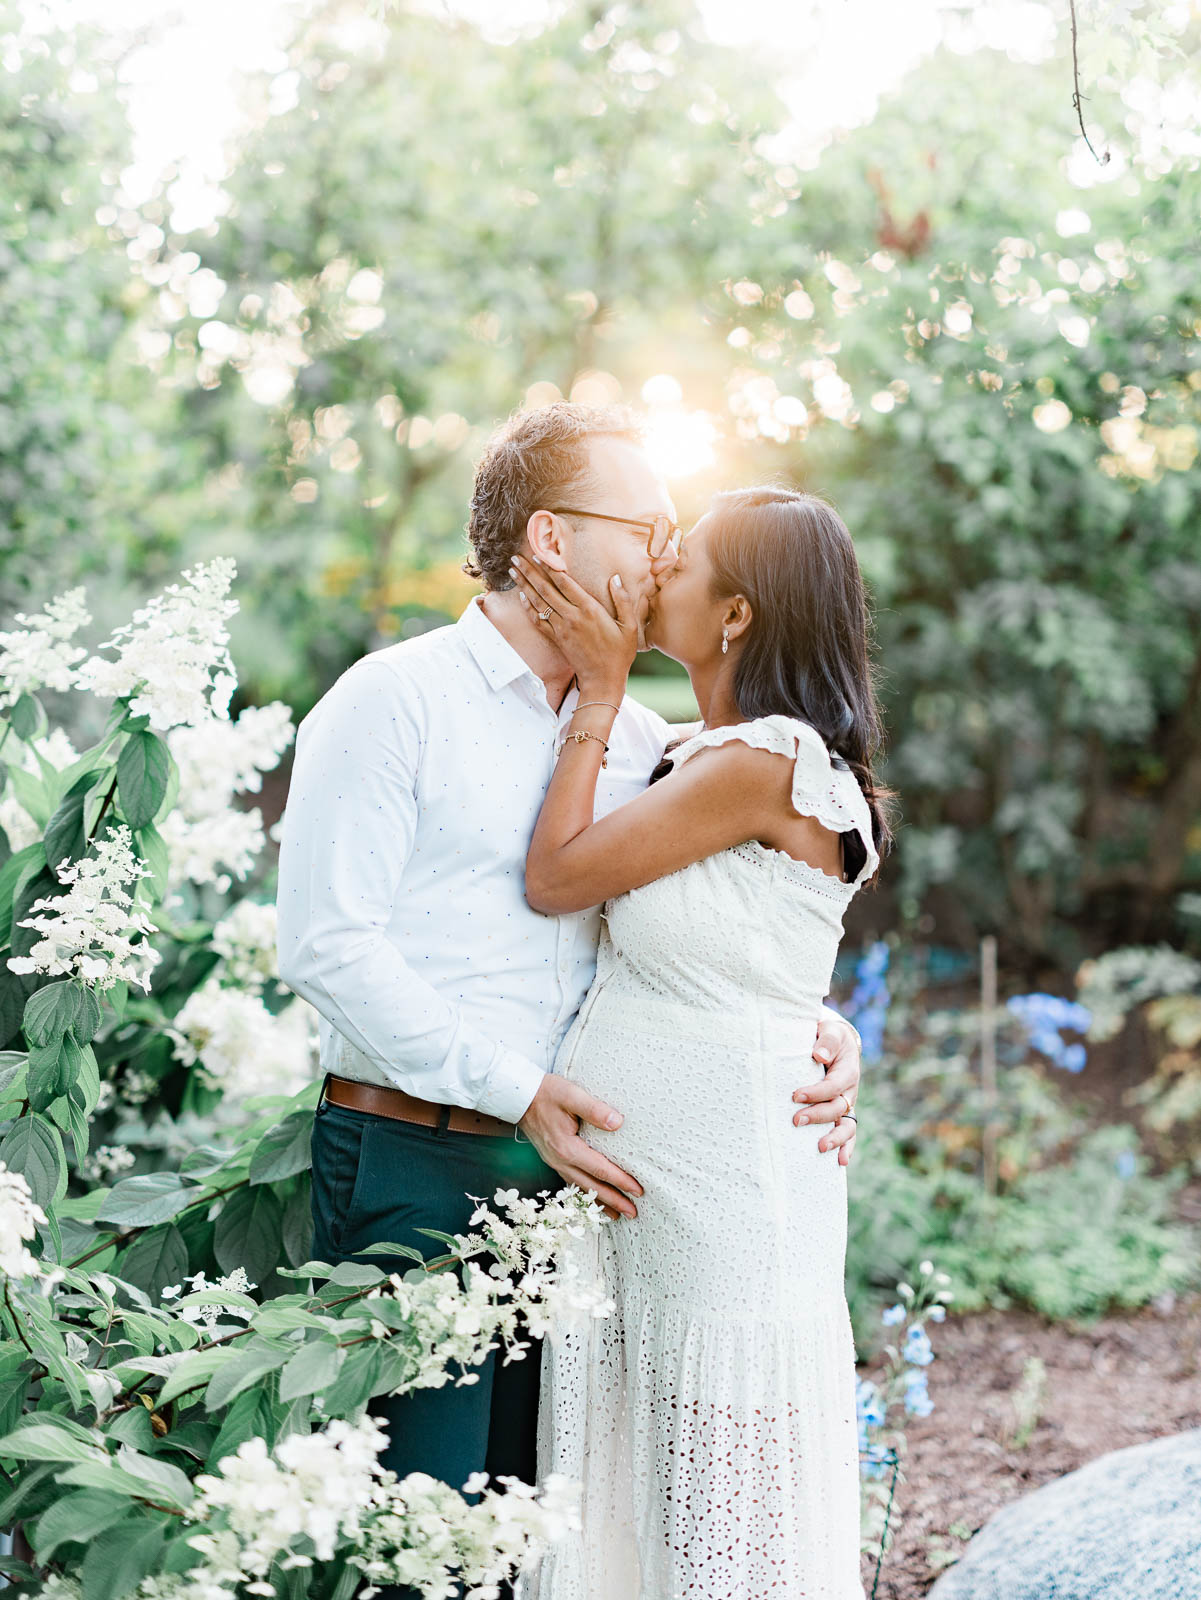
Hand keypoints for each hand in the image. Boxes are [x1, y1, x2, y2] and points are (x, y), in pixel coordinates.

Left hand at [510, 553, 637, 695]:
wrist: (603, 680)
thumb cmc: (619, 653)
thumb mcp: (630, 626)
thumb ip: (622, 600)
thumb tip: (615, 578)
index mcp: (590, 609)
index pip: (564, 583)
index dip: (550, 567)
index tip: (539, 554)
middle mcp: (572, 617)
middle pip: (545, 589)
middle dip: (530, 572)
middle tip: (516, 558)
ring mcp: (561, 628)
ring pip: (538, 602)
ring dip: (524, 585)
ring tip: (513, 571)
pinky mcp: (556, 639)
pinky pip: (537, 620)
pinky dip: (528, 607)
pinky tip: (521, 596)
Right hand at [519, 1074, 643, 1219]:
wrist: (518, 1096)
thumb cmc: (545, 1093)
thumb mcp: (571, 1095)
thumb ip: (595, 1109)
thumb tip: (618, 1122)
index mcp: (567, 1148)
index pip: (600, 1169)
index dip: (620, 1181)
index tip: (637, 1190)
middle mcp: (560, 1160)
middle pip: (591, 1186)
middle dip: (614, 1201)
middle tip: (632, 1213)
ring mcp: (555, 1161)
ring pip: (581, 1187)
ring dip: (600, 1202)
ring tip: (616, 1214)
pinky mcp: (553, 1158)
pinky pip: (571, 1182)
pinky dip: (585, 1193)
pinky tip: (592, 1197)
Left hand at [792, 1015, 860, 1166]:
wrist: (837, 1043)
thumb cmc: (829, 1037)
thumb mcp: (831, 1032)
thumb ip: (826, 1041)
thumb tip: (819, 1055)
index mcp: (848, 1070)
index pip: (833, 1085)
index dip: (816, 1092)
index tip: (796, 1095)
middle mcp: (850, 1090)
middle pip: (837, 1107)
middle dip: (818, 1116)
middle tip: (796, 1120)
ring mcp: (847, 1104)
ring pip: (847, 1125)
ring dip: (835, 1138)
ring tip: (821, 1148)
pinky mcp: (841, 1113)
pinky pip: (847, 1133)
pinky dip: (846, 1148)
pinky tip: (840, 1162)